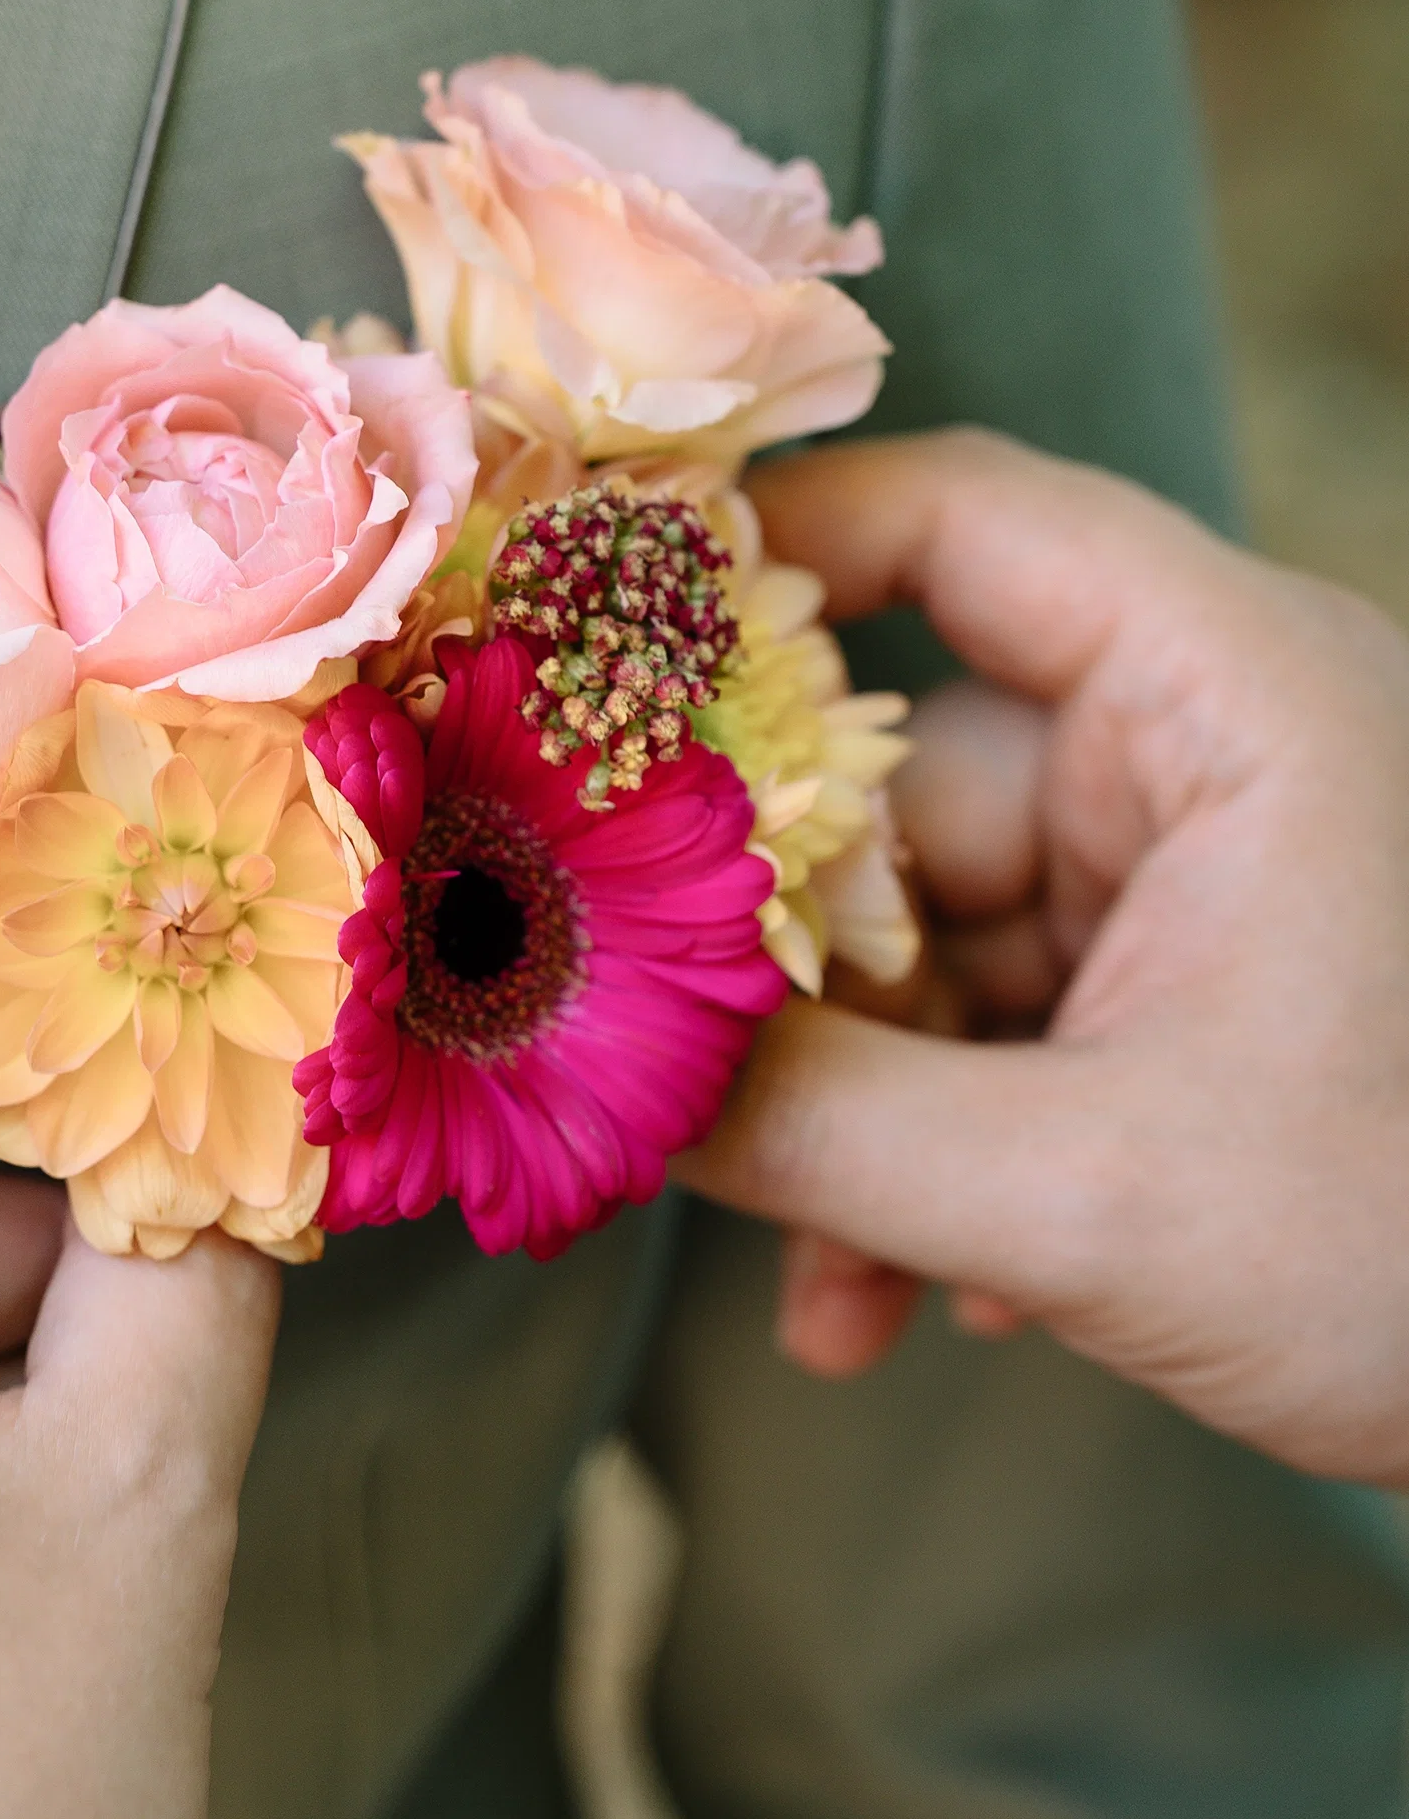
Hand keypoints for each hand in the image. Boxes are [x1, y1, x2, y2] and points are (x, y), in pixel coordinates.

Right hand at [678, 429, 1408, 1485]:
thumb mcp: (1096, 1197)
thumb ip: (815, 1128)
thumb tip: (591, 1077)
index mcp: (1226, 698)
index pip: (964, 523)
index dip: (764, 554)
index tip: (593, 642)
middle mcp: (1196, 755)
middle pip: (893, 783)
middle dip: (787, 972)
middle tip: (679, 1082)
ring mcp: (1183, 876)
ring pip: (923, 938)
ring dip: (855, 1109)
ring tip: (840, 1283)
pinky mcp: (1174, 986)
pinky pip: (986, 1024)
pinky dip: (932, 1149)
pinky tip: (926, 1295)